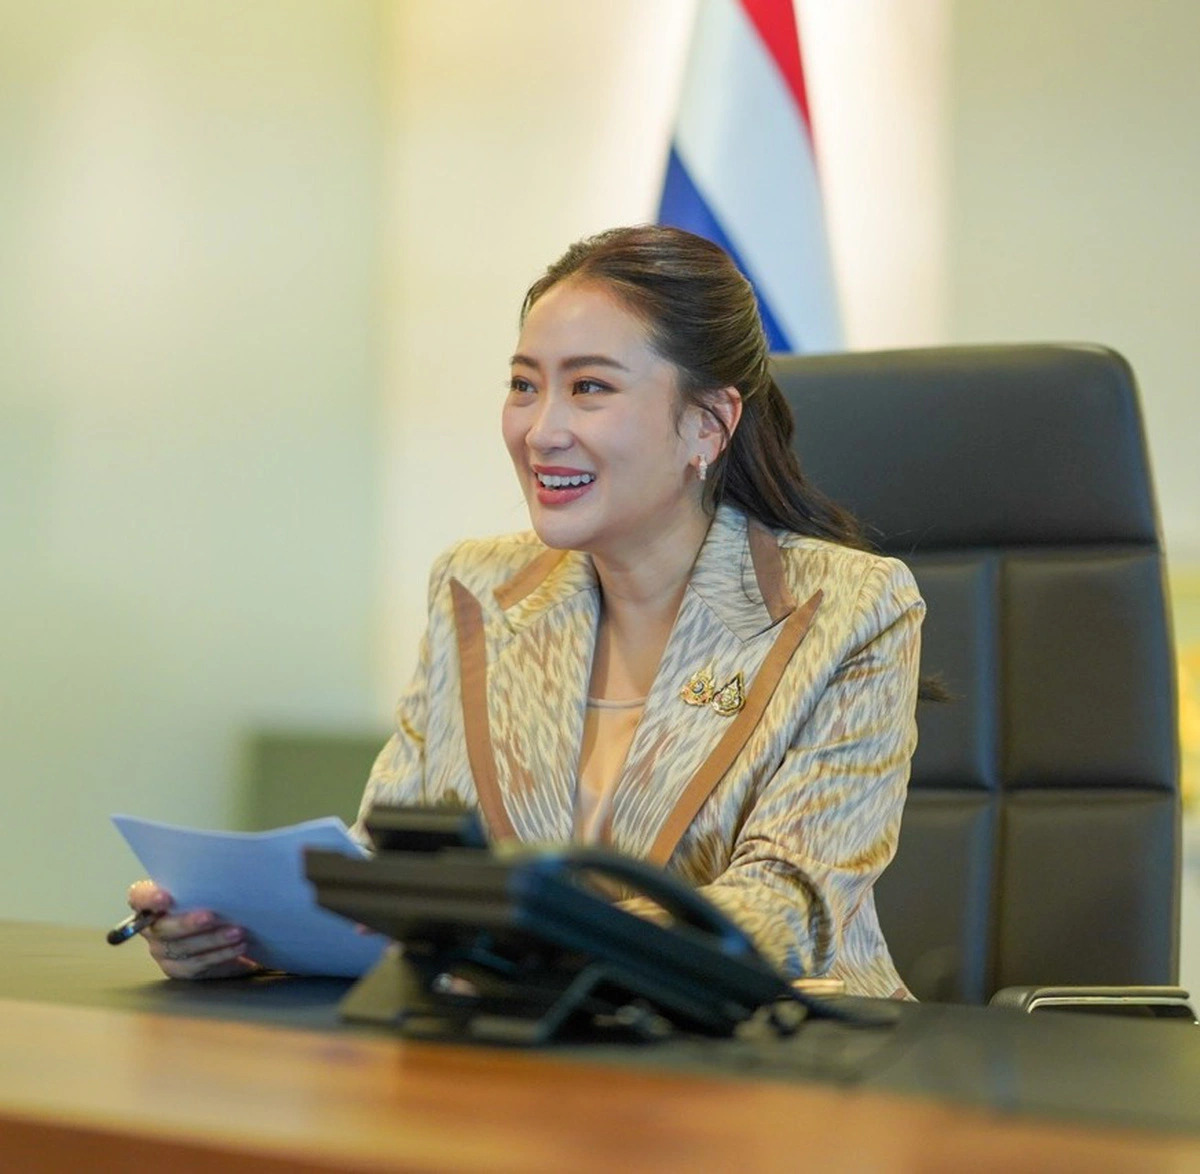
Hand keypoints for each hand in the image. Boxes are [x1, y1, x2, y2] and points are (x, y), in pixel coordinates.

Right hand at [127, 880, 260, 980]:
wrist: (217, 925)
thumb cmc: (206, 896)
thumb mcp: (201, 885)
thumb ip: (201, 881)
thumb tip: (223, 872)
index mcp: (149, 902)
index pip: (139, 897)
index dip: (149, 898)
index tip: (166, 897)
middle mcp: (151, 928)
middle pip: (163, 929)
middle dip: (187, 923)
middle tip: (211, 916)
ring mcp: (163, 950)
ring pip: (183, 948)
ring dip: (212, 940)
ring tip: (237, 932)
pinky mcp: (178, 968)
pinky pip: (197, 964)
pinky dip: (220, 955)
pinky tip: (238, 947)